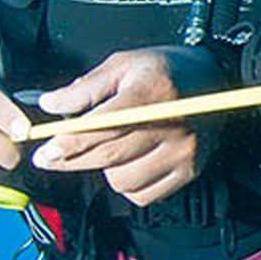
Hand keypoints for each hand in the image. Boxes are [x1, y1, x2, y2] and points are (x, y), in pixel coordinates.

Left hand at [32, 47, 213, 207]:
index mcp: (151, 92)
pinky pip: (143, 195)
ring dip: (105, 169)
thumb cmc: (165, 70)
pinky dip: (128, 184)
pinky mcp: (189, 171)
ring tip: (109, 149)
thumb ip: (86, 87)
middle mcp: (172, 125)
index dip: (69, 143)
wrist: (215, 80)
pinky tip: (129, 163)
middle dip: (71, 160)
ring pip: (122, 180)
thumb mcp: (123, 64)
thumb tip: (51, 105)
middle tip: (51, 157)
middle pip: (108, 156)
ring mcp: (183, 152)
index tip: (45, 152)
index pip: (103, 127)